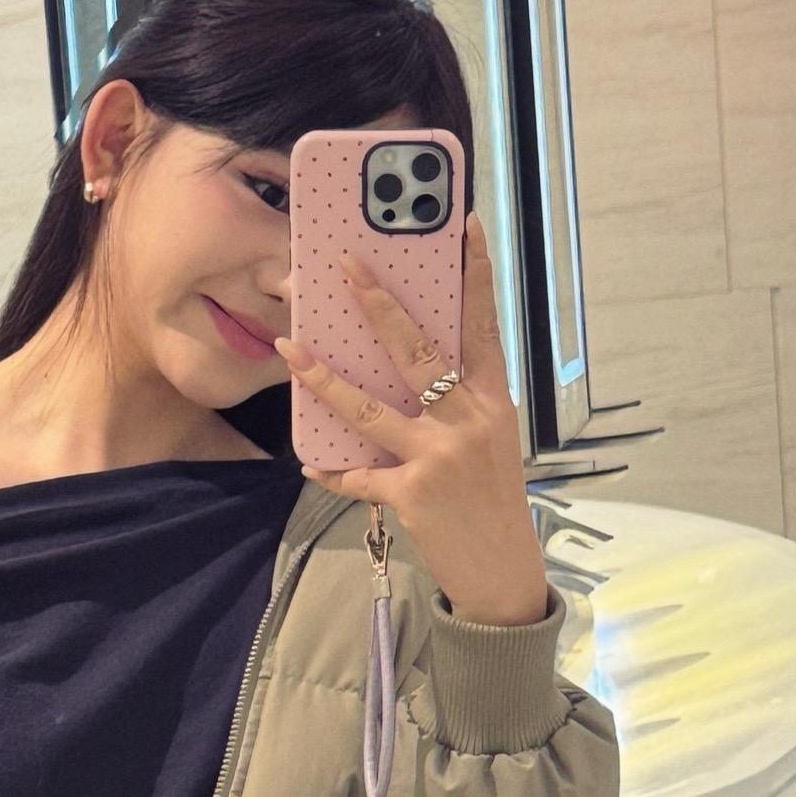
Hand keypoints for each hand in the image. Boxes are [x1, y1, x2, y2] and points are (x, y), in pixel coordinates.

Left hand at [274, 212, 551, 626]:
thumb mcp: (492, 441)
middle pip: (417, 351)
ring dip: (324, 379)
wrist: (504, 571)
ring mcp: (439, 456)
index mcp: (493, 400)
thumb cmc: (493, 500)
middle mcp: (469, 420)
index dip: (476, 273)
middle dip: (378, 306)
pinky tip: (311, 462)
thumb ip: (460, 402)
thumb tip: (416, 369)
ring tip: (291, 350)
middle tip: (347, 268)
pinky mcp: (412, 493)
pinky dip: (332, 469)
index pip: (483, 324)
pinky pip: (358, 474)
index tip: (467, 225)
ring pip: (371, 406)